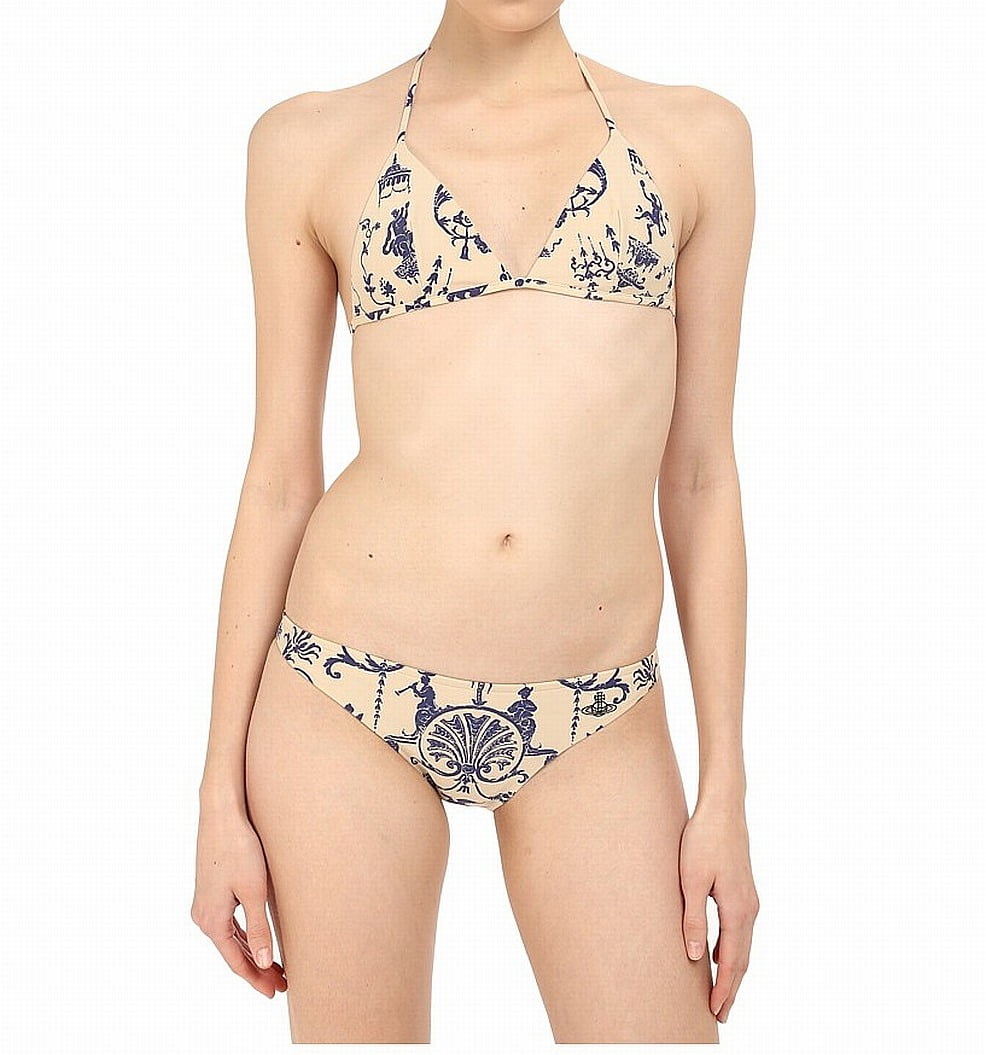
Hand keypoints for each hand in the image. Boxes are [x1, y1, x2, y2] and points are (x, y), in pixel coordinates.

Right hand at [191, 804, 287, 997]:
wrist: (221, 813)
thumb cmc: (240, 848)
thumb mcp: (253, 891)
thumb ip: (257, 929)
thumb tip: (263, 962)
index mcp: (212, 921)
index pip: (236, 962)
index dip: (257, 979)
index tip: (276, 992)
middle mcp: (203, 917)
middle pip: (232, 952)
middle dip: (257, 969)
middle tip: (282, 984)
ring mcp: (204, 904)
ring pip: (229, 938)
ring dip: (250, 952)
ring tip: (274, 966)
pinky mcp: (210, 890)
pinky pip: (227, 923)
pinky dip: (242, 935)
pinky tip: (255, 939)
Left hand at [679, 799, 758, 1023]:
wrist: (723, 808)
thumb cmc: (703, 840)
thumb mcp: (691, 880)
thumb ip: (693, 919)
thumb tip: (695, 957)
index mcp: (737, 910)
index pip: (732, 961)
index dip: (725, 988)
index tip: (716, 1011)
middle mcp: (749, 909)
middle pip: (742, 959)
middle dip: (732, 988)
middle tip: (720, 1014)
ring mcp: (749, 899)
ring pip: (742, 945)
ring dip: (733, 970)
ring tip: (720, 991)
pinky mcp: (742, 890)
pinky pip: (740, 930)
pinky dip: (732, 949)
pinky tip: (716, 953)